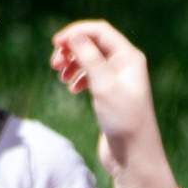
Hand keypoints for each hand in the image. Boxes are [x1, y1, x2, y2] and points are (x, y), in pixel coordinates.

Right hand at [49, 21, 177, 187]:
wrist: (133, 156)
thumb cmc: (124, 121)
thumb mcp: (104, 86)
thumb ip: (89, 58)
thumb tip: (74, 36)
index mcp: (129, 58)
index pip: (100, 31)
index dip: (76, 32)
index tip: (54, 44)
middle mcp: (125, 65)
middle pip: (93, 43)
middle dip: (71, 49)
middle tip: (53, 64)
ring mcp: (117, 79)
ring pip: (90, 59)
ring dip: (72, 63)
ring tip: (60, 77)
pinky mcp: (110, 94)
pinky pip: (90, 75)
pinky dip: (78, 77)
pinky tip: (72, 89)